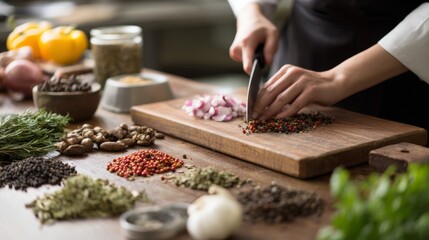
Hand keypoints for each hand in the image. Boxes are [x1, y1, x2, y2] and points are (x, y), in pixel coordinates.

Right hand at [229, 3, 278, 73]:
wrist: (248, 19)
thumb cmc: (262, 26)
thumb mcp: (273, 34)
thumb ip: (271, 49)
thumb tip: (267, 63)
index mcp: (246, 44)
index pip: (247, 65)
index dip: (253, 75)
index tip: (257, 82)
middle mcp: (237, 49)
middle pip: (250, 65)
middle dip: (259, 61)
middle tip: (263, 49)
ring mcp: (233, 52)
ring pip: (248, 63)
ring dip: (255, 58)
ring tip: (257, 46)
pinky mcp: (233, 54)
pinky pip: (245, 61)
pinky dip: (250, 57)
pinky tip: (252, 48)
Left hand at [252, 44, 408, 119]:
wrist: (335, 82)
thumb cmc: (312, 87)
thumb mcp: (294, 85)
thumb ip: (281, 90)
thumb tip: (262, 105)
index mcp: (286, 71)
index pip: (266, 86)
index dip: (257, 99)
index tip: (251, 110)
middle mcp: (292, 73)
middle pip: (271, 92)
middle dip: (260, 106)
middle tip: (254, 117)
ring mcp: (302, 81)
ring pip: (281, 98)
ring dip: (271, 111)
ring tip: (264, 119)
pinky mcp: (311, 90)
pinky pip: (295, 104)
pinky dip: (286, 112)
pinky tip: (279, 119)